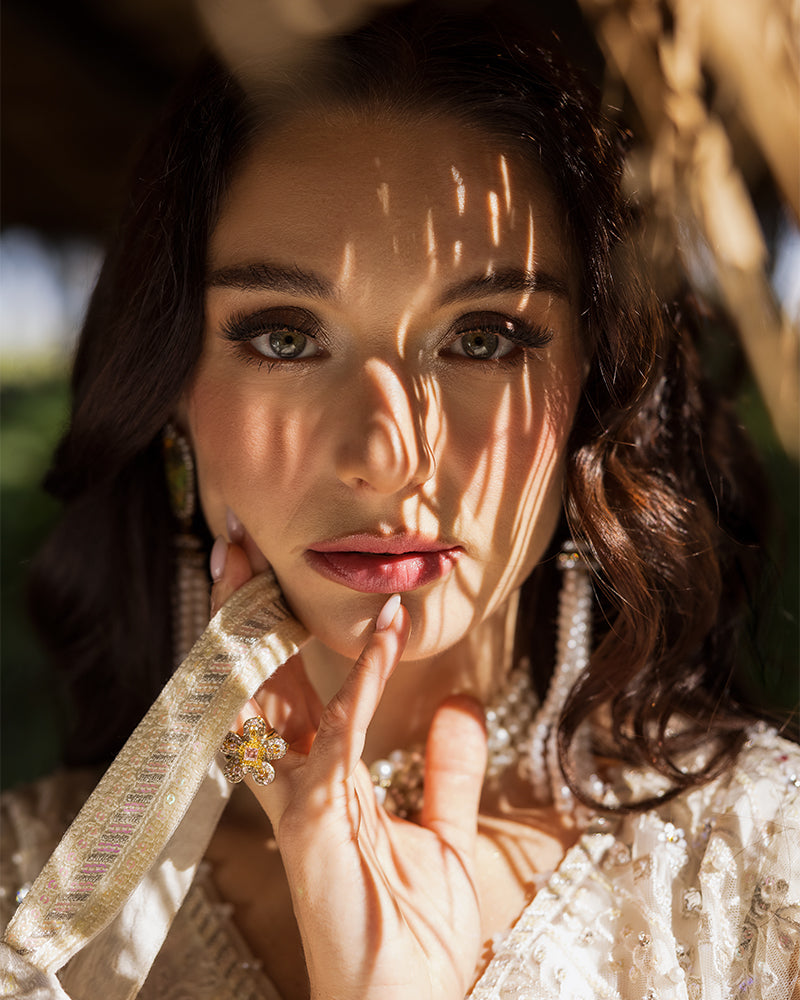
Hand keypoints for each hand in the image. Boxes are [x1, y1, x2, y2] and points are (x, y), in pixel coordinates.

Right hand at [211, 537, 487, 999]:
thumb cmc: (414, 931)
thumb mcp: (443, 831)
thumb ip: (447, 767)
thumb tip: (460, 702)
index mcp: (314, 781)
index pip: (282, 689)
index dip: (273, 632)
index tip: (271, 574)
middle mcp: (292, 782)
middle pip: (255, 678)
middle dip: (242, 611)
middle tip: (236, 542)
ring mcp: (295, 800)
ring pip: (266, 696)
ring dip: (267, 625)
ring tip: (267, 560)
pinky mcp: (313, 820)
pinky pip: (336, 734)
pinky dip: (359, 679)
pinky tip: (382, 635)